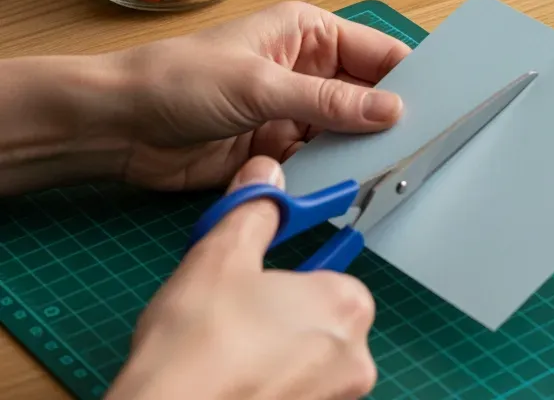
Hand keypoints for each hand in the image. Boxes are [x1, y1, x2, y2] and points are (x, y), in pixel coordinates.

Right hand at [106, 158, 377, 399]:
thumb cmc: (196, 349)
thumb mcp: (221, 256)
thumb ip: (253, 212)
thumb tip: (265, 177)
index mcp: (347, 306)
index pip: (328, 280)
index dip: (285, 281)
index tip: (255, 287)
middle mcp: (355, 358)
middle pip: (318, 326)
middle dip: (278, 321)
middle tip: (230, 321)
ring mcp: (335, 398)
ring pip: (305, 365)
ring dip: (272, 357)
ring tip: (223, 355)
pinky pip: (292, 394)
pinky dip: (266, 388)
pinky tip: (229, 384)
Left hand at [112, 1, 410, 189]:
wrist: (117, 128)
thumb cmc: (182, 81)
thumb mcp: (261, 86)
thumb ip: (329, 102)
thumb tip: (394, 112)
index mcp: (309, 32)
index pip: (377, 53)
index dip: (408, 78)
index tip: (444, 105)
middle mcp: (309, 68)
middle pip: (367, 95)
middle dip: (391, 119)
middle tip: (426, 146)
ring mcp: (294, 112)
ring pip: (347, 132)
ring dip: (363, 150)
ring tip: (397, 172)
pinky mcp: (278, 151)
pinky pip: (320, 162)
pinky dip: (334, 174)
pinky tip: (355, 187)